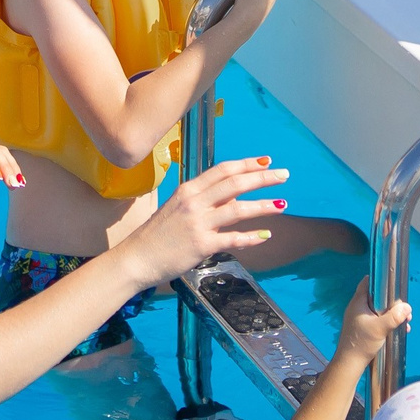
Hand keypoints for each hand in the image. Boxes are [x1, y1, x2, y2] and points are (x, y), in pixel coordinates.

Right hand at [118, 156, 289, 284]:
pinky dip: (251, 237)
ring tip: (282, 204)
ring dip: (263, 206)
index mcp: (189, 189)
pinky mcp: (201, 245)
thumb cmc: (157, 234)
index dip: (247, 164)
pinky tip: (265, 236)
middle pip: (235, 184)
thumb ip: (202, 200)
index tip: (267, 161)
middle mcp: (194, 202)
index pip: (223, 170)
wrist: (136, 258)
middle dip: (263, 178)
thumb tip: (231, 194)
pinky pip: (232, 239)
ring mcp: (198, 223)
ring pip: (238, 209)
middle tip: (284, 175)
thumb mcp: (177, 208)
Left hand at [333, 280, 411, 364]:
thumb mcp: (381, 327)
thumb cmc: (362, 342)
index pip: (368, 282)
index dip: (381, 280)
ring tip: (406, 322)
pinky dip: (388, 322)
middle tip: (405, 311)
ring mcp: (360, 318)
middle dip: (393, 303)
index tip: (395, 286)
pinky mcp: (363, 328)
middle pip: (378, 297)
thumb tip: (408, 307)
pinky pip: (378, 320)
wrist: (350, 363)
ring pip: (379, 310)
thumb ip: (395, 316)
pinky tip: (399, 329)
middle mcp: (358, 307)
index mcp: (358, 302)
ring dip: (393, 314)